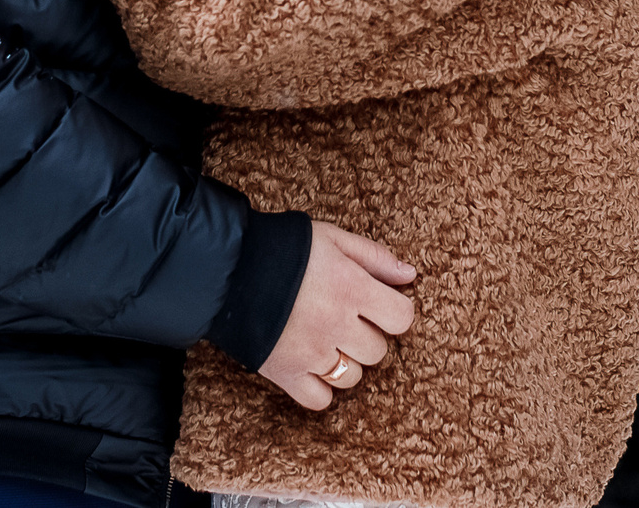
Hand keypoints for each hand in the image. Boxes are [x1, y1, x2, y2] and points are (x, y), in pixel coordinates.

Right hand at [257, 222, 416, 410]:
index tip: (376, 304)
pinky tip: (312, 364)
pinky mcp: (286, 374)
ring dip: (346, 361)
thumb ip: (374, 257)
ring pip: (352, 377)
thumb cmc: (284, 248)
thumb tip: (410, 275)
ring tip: (326, 339)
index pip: (401, 318)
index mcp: (352, 288)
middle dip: (366, 334)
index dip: (393, 311)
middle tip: (343, 316)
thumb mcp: (333, 238)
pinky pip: (320, 400)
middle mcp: (337, 325)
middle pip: (377, 350)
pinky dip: (320, 387)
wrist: (228, 268)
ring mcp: (312, 354)